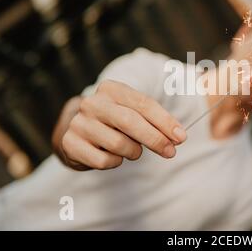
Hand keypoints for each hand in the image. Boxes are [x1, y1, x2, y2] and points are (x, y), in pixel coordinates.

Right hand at [53, 80, 186, 170]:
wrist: (80, 130)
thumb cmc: (116, 121)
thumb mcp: (135, 112)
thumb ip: (156, 121)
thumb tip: (178, 136)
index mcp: (111, 89)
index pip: (144, 104)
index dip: (165, 121)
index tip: (181, 137)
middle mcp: (93, 103)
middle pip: (130, 122)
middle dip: (155, 139)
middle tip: (171, 152)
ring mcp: (79, 123)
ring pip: (118, 144)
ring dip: (133, 151)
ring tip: (132, 149)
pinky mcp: (70, 143)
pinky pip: (103, 161)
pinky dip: (115, 162)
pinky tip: (113, 155)